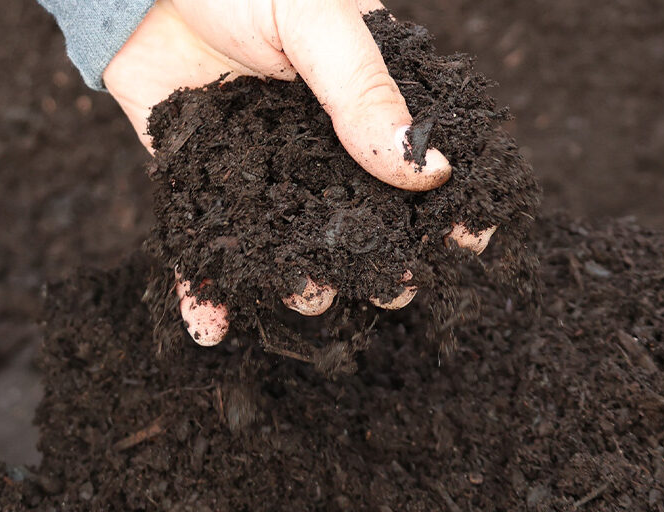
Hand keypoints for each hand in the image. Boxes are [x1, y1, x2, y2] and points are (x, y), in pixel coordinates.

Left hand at [104, 0, 494, 345]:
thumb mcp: (313, 21)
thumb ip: (362, 91)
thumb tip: (428, 171)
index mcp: (361, 93)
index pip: (419, 156)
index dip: (448, 202)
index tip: (465, 242)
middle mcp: (315, 139)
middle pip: (359, 215)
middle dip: (378, 259)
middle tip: (389, 287)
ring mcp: (258, 163)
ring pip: (288, 239)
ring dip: (298, 280)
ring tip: (303, 297)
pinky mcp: (198, 178)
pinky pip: (204, 243)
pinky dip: (205, 288)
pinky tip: (213, 328)